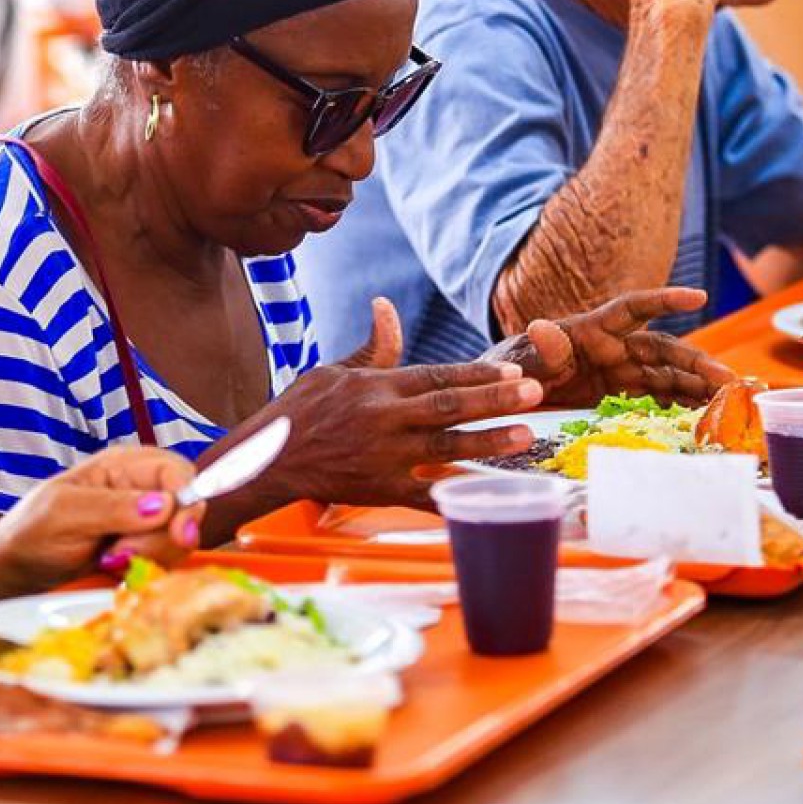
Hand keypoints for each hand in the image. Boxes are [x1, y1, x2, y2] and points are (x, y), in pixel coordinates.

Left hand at [0, 446, 201, 597]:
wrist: (13, 571)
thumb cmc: (29, 532)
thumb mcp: (62, 514)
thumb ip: (111, 507)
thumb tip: (164, 504)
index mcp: (122, 465)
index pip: (178, 473)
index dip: (187, 503)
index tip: (179, 534)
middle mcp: (140, 489)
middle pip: (186, 509)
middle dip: (163, 538)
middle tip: (120, 555)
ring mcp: (142, 523)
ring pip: (179, 540)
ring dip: (151, 558)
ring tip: (109, 562)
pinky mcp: (141, 551)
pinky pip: (165, 561)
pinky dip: (146, 572)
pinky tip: (115, 571)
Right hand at [217, 299, 543, 514]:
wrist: (267, 459)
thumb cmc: (299, 412)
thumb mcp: (333, 371)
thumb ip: (372, 347)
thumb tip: (386, 306)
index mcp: (377, 387)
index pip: (436, 375)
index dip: (476, 372)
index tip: (513, 369)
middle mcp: (385, 419)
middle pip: (448, 406)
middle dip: (494, 398)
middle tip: (535, 392)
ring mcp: (383, 456)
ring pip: (444, 448)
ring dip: (488, 441)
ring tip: (525, 436)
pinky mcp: (379, 490)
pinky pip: (423, 496)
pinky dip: (454, 498)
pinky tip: (487, 497)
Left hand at [484, 287, 736, 409]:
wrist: (506, 395)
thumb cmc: (511, 369)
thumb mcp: (517, 359)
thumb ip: (536, 349)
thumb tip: (542, 328)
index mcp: (592, 330)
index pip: (633, 309)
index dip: (665, 301)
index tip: (699, 297)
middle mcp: (615, 348)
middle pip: (663, 350)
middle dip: (696, 363)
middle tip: (727, 380)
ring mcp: (621, 374)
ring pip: (668, 377)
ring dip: (698, 387)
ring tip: (729, 401)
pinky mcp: (621, 398)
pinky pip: (657, 400)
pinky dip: (680, 408)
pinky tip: (704, 419)